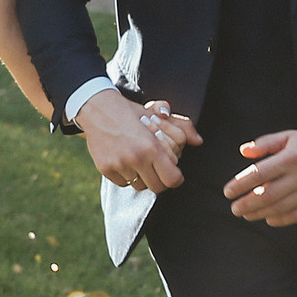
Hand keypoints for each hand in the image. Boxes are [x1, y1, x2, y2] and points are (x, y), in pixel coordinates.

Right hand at [78, 90, 202, 192]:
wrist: (97, 108)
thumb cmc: (132, 113)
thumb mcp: (158, 115)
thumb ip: (183, 128)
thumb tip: (199, 141)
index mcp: (152, 146)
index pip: (173, 179)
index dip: (175, 177)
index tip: (172, 172)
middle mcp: (136, 158)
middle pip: (157, 187)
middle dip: (160, 179)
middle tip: (156, 169)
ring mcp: (119, 165)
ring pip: (139, 185)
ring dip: (142, 177)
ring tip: (139, 161)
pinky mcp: (105, 169)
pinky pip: (123, 183)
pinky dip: (125, 176)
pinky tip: (124, 160)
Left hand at [225, 128, 296, 225]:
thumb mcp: (291, 136)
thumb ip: (266, 143)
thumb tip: (243, 152)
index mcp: (291, 157)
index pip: (258, 174)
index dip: (240, 184)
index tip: (227, 192)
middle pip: (266, 195)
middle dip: (246, 204)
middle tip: (234, 209)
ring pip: (279, 207)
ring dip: (259, 213)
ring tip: (246, 215)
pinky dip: (280, 219)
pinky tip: (268, 219)